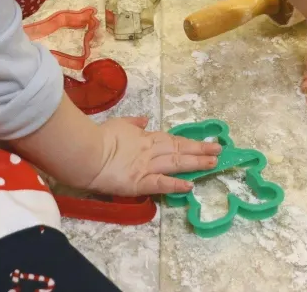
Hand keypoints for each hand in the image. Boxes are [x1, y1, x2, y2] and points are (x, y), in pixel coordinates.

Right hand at [84, 117, 220, 195]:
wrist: (86, 151)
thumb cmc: (99, 137)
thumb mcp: (119, 123)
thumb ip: (134, 123)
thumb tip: (145, 120)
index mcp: (145, 138)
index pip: (172, 140)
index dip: (190, 142)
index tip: (206, 143)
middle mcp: (150, 151)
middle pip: (179, 150)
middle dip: (201, 150)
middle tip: (220, 151)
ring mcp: (146, 166)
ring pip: (176, 163)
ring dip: (195, 163)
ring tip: (213, 164)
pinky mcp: (139, 182)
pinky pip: (161, 183)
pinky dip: (175, 185)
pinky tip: (190, 186)